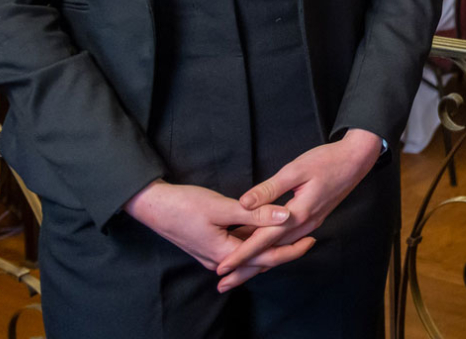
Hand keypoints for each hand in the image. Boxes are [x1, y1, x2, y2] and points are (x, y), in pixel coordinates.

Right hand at [124, 180, 311, 283]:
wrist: (153, 206)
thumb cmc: (184, 205)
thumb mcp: (222, 207)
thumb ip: (255, 214)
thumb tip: (285, 216)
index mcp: (226, 254)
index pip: (267, 257)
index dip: (292, 249)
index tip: (312, 238)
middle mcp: (221, 260)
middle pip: (261, 259)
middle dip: (286, 250)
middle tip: (311, 237)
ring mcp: (215, 254)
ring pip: (251, 254)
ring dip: (271, 246)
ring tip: (295, 234)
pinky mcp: (212, 245)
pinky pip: (240, 247)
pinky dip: (256, 241)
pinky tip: (268, 231)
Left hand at [214, 129, 384, 291]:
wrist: (356, 160)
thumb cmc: (326, 160)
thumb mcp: (295, 170)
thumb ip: (269, 189)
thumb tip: (244, 203)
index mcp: (298, 213)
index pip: (264, 239)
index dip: (242, 254)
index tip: (223, 267)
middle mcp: (305, 225)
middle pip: (271, 253)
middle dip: (246, 268)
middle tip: (223, 283)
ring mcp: (310, 224)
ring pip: (280, 249)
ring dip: (258, 262)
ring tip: (237, 272)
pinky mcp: (313, 220)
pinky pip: (288, 241)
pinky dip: (272, 249)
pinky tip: (261, 251)